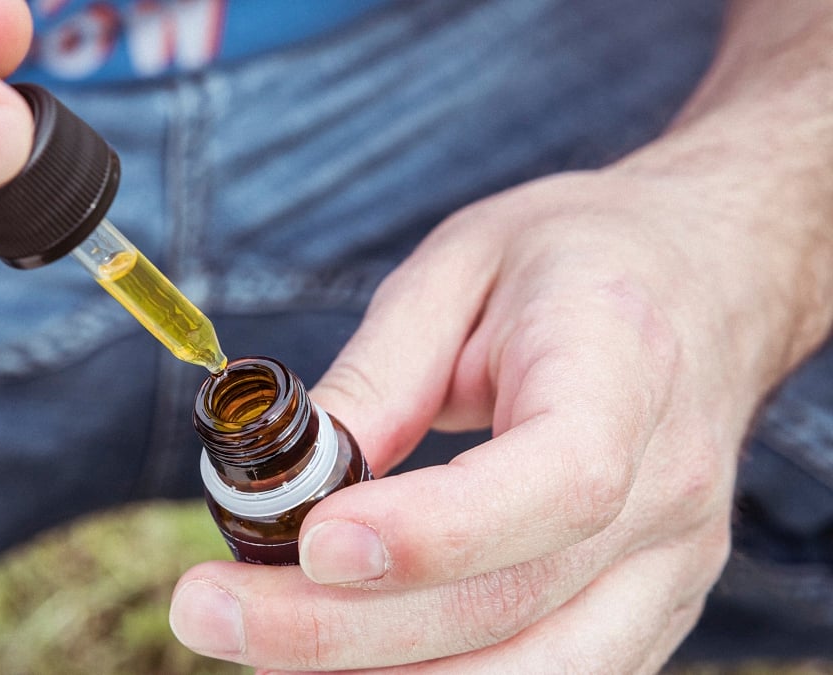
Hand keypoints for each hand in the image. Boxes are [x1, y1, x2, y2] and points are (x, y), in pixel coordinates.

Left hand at [168, 121, 832, 671]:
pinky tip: (345, 655)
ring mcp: (669, 570)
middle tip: (209, 614)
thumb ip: (381, 371)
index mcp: (626, 372)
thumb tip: (289, 479)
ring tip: (254, 640)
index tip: (313, 543)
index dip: (435, 532)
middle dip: (343, 632)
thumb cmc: (577, 260)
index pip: (559, 482)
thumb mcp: (463, 266)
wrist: (707, 283)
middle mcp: (667, 494)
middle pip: (513, 605)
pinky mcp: (648, 611)